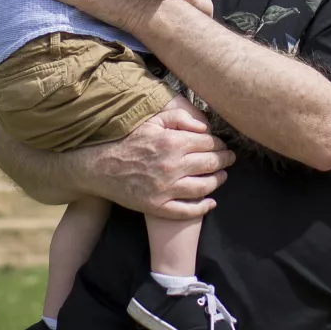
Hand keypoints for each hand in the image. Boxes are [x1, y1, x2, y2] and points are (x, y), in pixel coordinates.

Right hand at [84, 99, 234, 219]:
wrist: (100, 167)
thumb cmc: (127, 141)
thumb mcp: (152, 121)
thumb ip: (180, 119)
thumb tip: (204, 127)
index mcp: (173, 143)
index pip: (209, 144)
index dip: (219, 144)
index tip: (222, 145)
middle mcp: (173, 166)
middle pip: (210, 164)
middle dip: (225, 161)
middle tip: (230, 159)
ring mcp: (166, 189)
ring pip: (204, 187)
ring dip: (218, 181)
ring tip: (222, 176)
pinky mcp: (158, 206)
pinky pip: (187, 210)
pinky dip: (203, 208)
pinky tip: (211, 203)